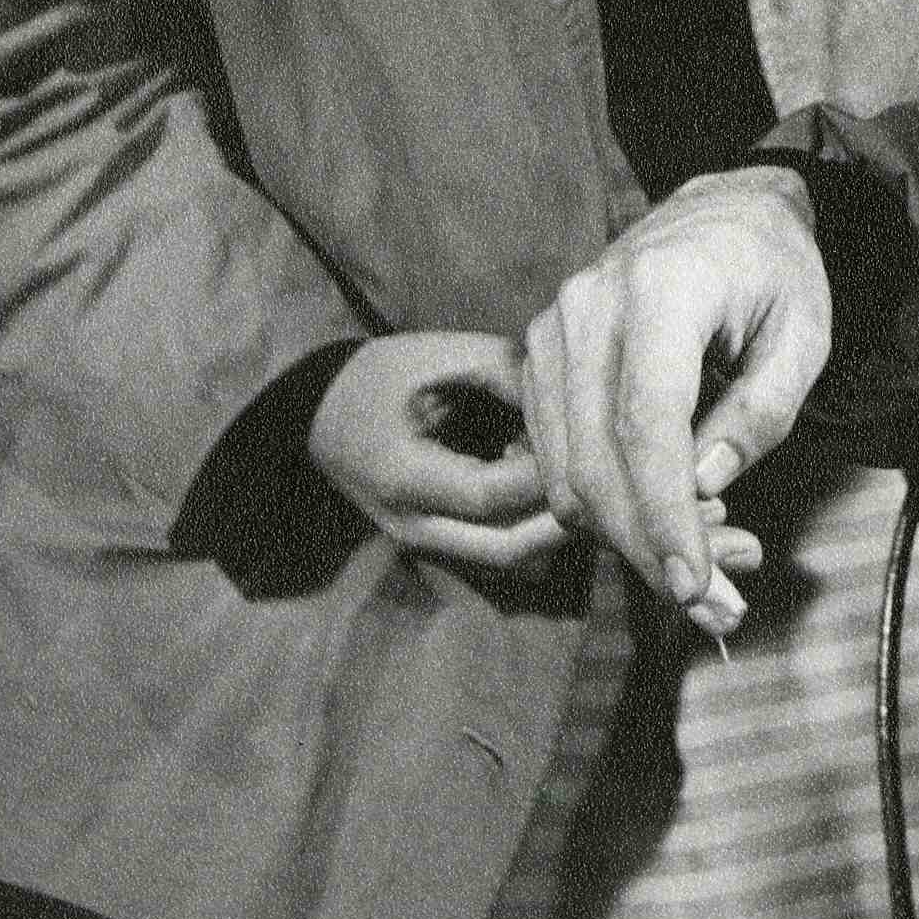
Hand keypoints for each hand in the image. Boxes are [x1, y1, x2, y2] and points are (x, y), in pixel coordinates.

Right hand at [307, 329, 571, 570]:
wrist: (319, 413)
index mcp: (406, 477)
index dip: (542, 473)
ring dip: (547, 531)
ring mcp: (421, 543)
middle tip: (598, 483)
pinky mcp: (431, 544)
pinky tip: (539, 490)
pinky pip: (492, 555)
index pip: (492, 496)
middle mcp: (413, 525)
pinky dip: (526, 531)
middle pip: (505, 550)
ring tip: (572, 483)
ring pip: (503, 562)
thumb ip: (502, 368)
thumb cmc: (380, 376)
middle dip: (560, 522)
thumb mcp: (437, 356)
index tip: (574, 437)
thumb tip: (565, 392)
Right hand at [523, 166, 830, 617]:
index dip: (664, 517)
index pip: (647, 424)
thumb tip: (701, 487)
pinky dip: (600, 503)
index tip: (692, 586)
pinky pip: (554, 454)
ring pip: (566, 469)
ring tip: (696, 566)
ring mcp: (554, 327)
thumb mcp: (803, 336)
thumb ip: (759, 414)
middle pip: (595, 460)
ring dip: (622, 536)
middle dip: (645, 548)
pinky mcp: (541, 352)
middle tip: (708, 605)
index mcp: (662, 291)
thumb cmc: (775, 271)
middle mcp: (590, 306)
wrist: (725, 207)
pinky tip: (658, 518)